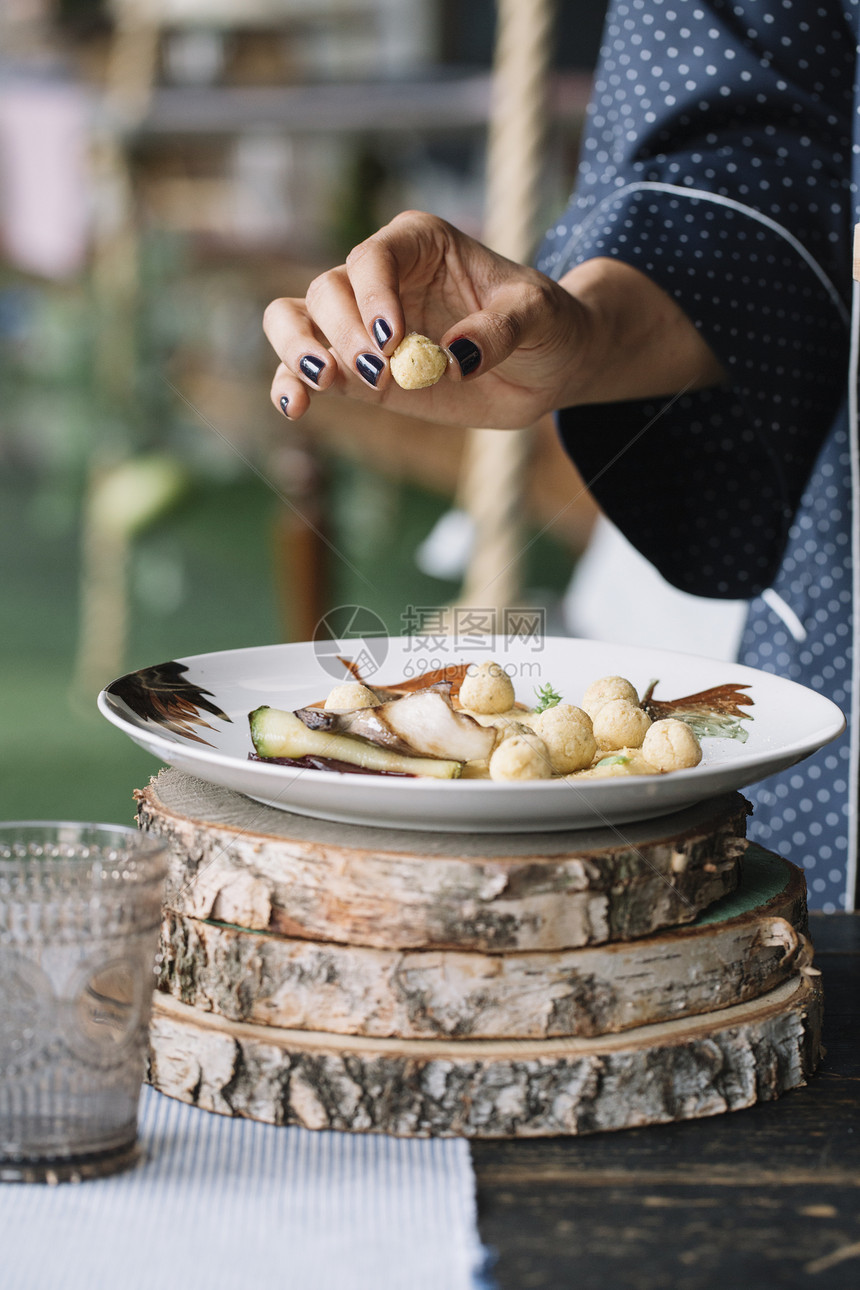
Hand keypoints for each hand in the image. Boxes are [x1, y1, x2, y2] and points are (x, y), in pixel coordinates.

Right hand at [262, 210, 591, 428]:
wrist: (548, 365)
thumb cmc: (546, 324)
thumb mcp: (539, 315)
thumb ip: (500, 328)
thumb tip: (455, 356)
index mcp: (419, 243)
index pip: (374, 256)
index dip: (373, 295)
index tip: (393, 340)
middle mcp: (381, 278)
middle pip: (329, 290)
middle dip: (344, 333)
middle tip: (381, 372)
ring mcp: (362, 324)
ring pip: (297, 318)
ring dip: (300, 351)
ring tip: (325, 383)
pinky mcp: (357, 370)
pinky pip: (304, 369)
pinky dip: (290, 385)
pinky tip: (296, 410)